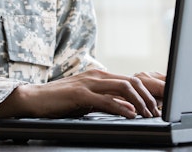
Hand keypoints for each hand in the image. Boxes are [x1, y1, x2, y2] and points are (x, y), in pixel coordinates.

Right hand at [0, 69, 164, 119]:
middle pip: (132, 81)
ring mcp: (88, 83)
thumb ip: (108, 102)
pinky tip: (131, 115)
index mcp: (99, 76)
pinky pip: (106, 99)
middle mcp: (96, 76)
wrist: (34, 99)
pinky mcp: (80, 94)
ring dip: (140, 102)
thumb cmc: (60, 102)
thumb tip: (131, 108)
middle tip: (157, 114)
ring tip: (148, 115)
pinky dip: (122, 107)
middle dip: (149, 97)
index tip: (157, 107)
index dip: (147, 93)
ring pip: (123, 87)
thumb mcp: (88, 101)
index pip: (130, 80)